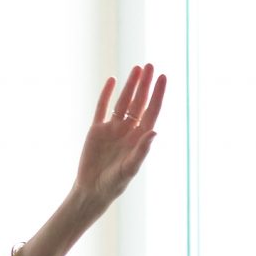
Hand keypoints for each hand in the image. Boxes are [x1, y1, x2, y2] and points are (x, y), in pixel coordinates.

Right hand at [72, 64, 166, 212]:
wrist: (92, 190)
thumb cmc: (114, 184)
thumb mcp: (130, 168)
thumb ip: (142, 150)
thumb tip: (155, 132)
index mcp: (139, 138)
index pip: (152, 111)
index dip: (158, 94)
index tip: (163, 77)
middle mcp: (128, 131)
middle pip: (139, 102)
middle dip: (145, 84)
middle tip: (150, 65)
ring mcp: (113, 129)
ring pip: (123, 102)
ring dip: (130, 85)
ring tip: (137, 68)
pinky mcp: (97, 130)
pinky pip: (102, 108)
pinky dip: (107, 94)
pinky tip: (112, 81)